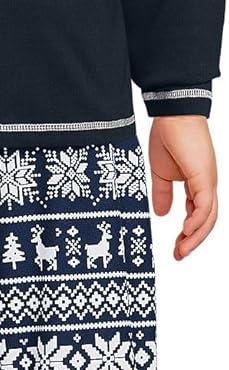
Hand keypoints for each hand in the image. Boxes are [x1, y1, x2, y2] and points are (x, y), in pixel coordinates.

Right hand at [148, 116, 217, 259]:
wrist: (172, 114)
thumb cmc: (167, 136)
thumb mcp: (160, 172)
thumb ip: (163, 194)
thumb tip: (163, 214)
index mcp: (198, 184)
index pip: (198, 215)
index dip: (188, 233)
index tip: (176, 247)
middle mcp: (207, 185)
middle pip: (206, 221)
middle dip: (193, 241)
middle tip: (178, 255)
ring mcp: (208, 181)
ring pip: (208, 217)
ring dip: (195, 237)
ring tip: (181, 251)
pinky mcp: (205, 177)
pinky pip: (204, 206)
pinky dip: (197, 222)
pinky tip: (186, 232)